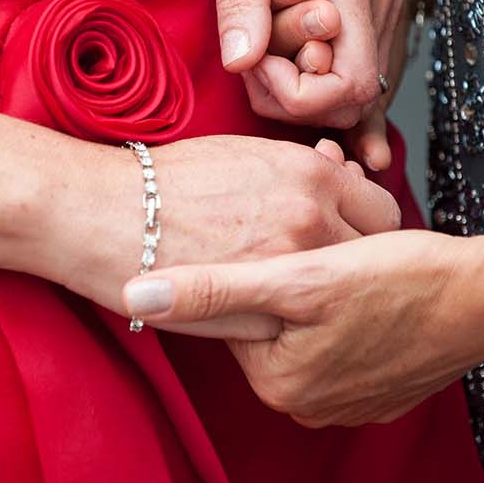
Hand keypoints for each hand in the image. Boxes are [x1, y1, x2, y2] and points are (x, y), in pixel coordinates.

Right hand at [61, 136, 400, 343]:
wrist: (102, 212)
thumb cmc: (167, 180)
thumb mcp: (249, 156)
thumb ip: (304, 172)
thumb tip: (339, 178)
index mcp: (311, 174)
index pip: (381, 210)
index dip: (370, 227)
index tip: (355, 237)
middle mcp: (311, 218)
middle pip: (373, 257)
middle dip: (360, 266)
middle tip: (337, 273)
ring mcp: (287, 269)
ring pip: (339, 296)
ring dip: (330, 299)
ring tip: (312, 300)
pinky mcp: (260, 313)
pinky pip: (297, 327)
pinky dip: (290, 325)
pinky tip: (273, 317)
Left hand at [120, 230, 483, 425]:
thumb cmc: (401, 282)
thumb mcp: (302, 277)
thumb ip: (215, 289)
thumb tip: (135, 294)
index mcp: (277, 383)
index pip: (236, 314)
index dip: (255, 257)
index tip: (274, 216)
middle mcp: (307, 406)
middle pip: (274, 322)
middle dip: (289, 267)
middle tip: (318, 220)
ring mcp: (348, 403)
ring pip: (311, 325)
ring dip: (320, 282)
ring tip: (353, 246)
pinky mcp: (381, 389)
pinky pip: (346, 340)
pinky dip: (353, 307)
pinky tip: (375, 277)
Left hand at [205, 0, 402, 135]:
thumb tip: (240, 63)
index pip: (348, 90)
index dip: (297, 97)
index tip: (253, 63)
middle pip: (353, 96)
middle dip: (293, 92)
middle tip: (247, 49)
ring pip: (355, 78)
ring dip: (302, 74)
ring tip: (258, 33)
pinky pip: (357, 53)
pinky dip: (319, 59)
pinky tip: (280, 36)